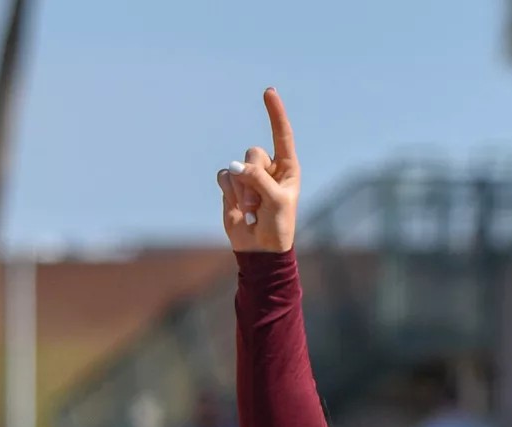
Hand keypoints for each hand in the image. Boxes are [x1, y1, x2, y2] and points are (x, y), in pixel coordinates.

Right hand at [217, 88, 300, 253]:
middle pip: (253, 152)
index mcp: (287, 168)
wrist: (260, 250)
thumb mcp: (276, 201)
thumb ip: (259, 180)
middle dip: (254, 178)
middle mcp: (268, 168)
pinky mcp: (232, 186)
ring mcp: (249, 176)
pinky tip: (238, 207)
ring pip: (237, 166)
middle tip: (261, 203)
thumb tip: (233, 167)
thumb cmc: (277, 226)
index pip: (282, 135)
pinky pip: (224, 176)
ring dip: (242, 191)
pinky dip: (229, 192)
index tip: (269, 91)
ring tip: (252, 209)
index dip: (275, 113)